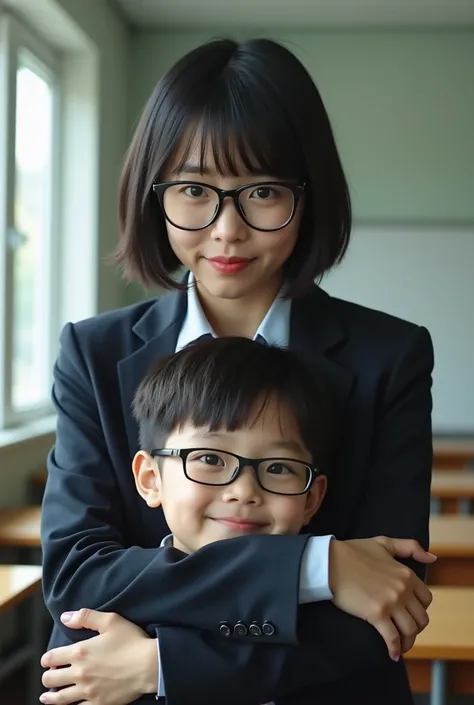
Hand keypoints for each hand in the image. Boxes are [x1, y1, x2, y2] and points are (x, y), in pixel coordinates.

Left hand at [40, 609, 157, 704]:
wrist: (149, 665)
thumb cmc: (132, 641)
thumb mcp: (110, 621)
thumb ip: (86, 616)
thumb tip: (65, 617)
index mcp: (80, 652)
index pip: (51, 658)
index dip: (46, 659)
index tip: (48, 660)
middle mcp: (80, 673)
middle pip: (50, 679)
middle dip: (47, 676)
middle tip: (50, 675)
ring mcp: (88, 691)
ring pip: (59, 698)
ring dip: (50, 697)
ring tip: (46, 697)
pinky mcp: (98, 703)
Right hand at [329, 536, 435, 660]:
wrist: (330, 562)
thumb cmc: (354, 552)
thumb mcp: (384, 543)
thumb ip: (410, 547)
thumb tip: (432, 558)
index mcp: (407, 574)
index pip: (426, 599)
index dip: (419, 609)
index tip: (410, 614)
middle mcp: (403, 589)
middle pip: (421, 618)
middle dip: (415, 628)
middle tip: (404, 632)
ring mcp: (391, 602)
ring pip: (410, 630)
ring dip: (407, 642)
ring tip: (400, 646)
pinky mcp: (377, 614)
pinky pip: (393, 637)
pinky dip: (395, 649)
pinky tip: (392, 655)